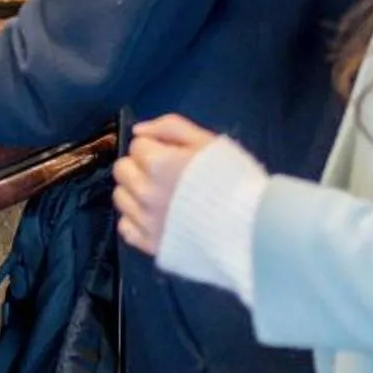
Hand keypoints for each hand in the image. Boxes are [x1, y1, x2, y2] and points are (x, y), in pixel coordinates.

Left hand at [113, 113, 219, 253]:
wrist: (252, 229)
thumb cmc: (233, 181)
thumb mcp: (207, 141)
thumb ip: (170, 127)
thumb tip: (138, 131)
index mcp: (158, 164)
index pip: (137, 146)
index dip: (156, 147)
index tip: (173, 156)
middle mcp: (146, 193)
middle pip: (122, 170)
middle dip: (140, 167)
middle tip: (164, 174)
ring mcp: (146, 222)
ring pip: (120, 197)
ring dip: (135, 192)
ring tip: (160, 195)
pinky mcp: (151, 245)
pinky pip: (125, 227)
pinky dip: (136, 220)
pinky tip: (155, 217)